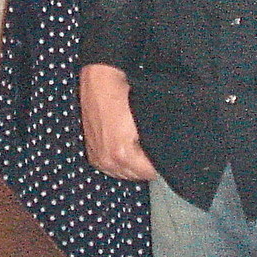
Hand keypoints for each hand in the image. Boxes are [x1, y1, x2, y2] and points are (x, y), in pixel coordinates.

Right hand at [80, 64, 156, 180]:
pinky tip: (128, 153)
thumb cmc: (122, 94)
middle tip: (154, 153)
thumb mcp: (145, 119)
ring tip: (142, 152)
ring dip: (133, 167)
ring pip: (123, 174)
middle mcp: (107, 160)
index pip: (149, 173)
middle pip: (136, 176)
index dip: (159, 165)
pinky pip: (110, 168)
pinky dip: (120, 164)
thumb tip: (163, 156)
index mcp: (121, 153)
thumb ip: (152, 143)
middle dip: (146, 166)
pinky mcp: (92, 152)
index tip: (165, 156)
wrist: (101, 80)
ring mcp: (98, 157)